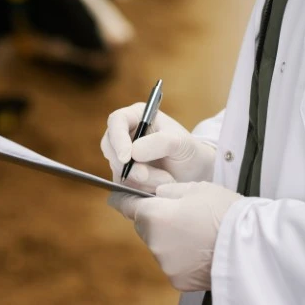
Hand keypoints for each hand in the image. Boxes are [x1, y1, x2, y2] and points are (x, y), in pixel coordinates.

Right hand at [101, 103, 215, 192]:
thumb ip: (159, 142)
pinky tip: (157, 187)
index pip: (116, 121)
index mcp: (136, 116)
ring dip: (139, 179)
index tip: (127, 158)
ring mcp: (122, 155)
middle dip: (127, 165)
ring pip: (117, 168)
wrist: (194, 172)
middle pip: (110, 146)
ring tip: (165, 180)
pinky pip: (122, 184)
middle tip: (146, 176)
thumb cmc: (188, 150)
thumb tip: (133, 152)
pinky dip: (139, 188)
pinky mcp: (124, 175)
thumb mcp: (180, 142)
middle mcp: (125, 134)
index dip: (117, 138)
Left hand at [108, 182, 241, 291]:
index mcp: (154, 215)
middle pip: (144, 226)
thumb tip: (157, 194)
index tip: (115, 197)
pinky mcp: (178, 280)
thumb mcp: (196, 188)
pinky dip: (181, 256)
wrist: (253, 247)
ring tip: (196, 232)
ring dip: (169, 238)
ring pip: (158, 245)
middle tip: (180, 214)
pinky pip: (172, 262)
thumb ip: (169, 191)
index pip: (125, 206)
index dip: (121, 199)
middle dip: (155, 219)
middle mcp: (154, 242)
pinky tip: (200, 249)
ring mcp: (165, 263)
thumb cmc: (226, 212)